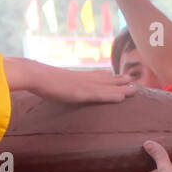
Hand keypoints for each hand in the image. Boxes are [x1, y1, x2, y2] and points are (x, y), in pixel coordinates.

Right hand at [17, 59, 135, 103]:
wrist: (36, 75)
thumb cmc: (39, 79)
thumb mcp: (51, 82)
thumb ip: (57, 84)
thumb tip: (53, 86)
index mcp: (77, 76)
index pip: (96, 76)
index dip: (109, 76)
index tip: (119, 76)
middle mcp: (84, 78)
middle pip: (106, 79)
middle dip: (120, 80)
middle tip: (133, 81)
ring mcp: (84, 85)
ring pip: (107, 86)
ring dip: (122, 87)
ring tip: (135, 88)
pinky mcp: (82, 92)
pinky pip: (101, 95)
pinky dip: (112, 95)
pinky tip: (123, 96)